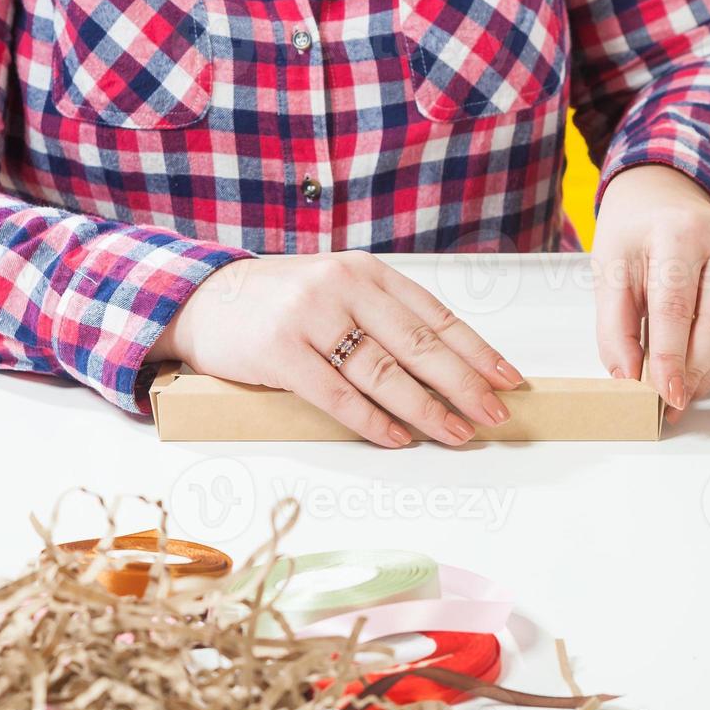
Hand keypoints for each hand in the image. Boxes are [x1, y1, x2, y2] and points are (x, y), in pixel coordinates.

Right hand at [148, 252, 523, 446]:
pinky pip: (337, 394)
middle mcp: (342, 287)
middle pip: (418, 344)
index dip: (476, 350)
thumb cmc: (278, 304)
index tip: (507, 380)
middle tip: (494, 416)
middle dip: (464, 384)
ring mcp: (310, 318)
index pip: (434, 314)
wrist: (202, 300)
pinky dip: (371, 420)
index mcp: (365, 271)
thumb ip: (381, 315)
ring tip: (455, 432)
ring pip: (383, 372)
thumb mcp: (334, 290)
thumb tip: (447, 365)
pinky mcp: (279, 352)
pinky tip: (397, 438)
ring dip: (426, 408)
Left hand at [592, 165, 709, 422]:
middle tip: (672, 400)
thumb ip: (614, 325)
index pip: (675, 305)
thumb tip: (627, 376)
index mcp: (677, 232)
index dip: (669, 356)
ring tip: (684, 393)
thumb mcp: (608, 270)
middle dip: (694, 368)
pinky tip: (702, 373)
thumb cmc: (633, 235)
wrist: (662, 198)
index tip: (661, 393)